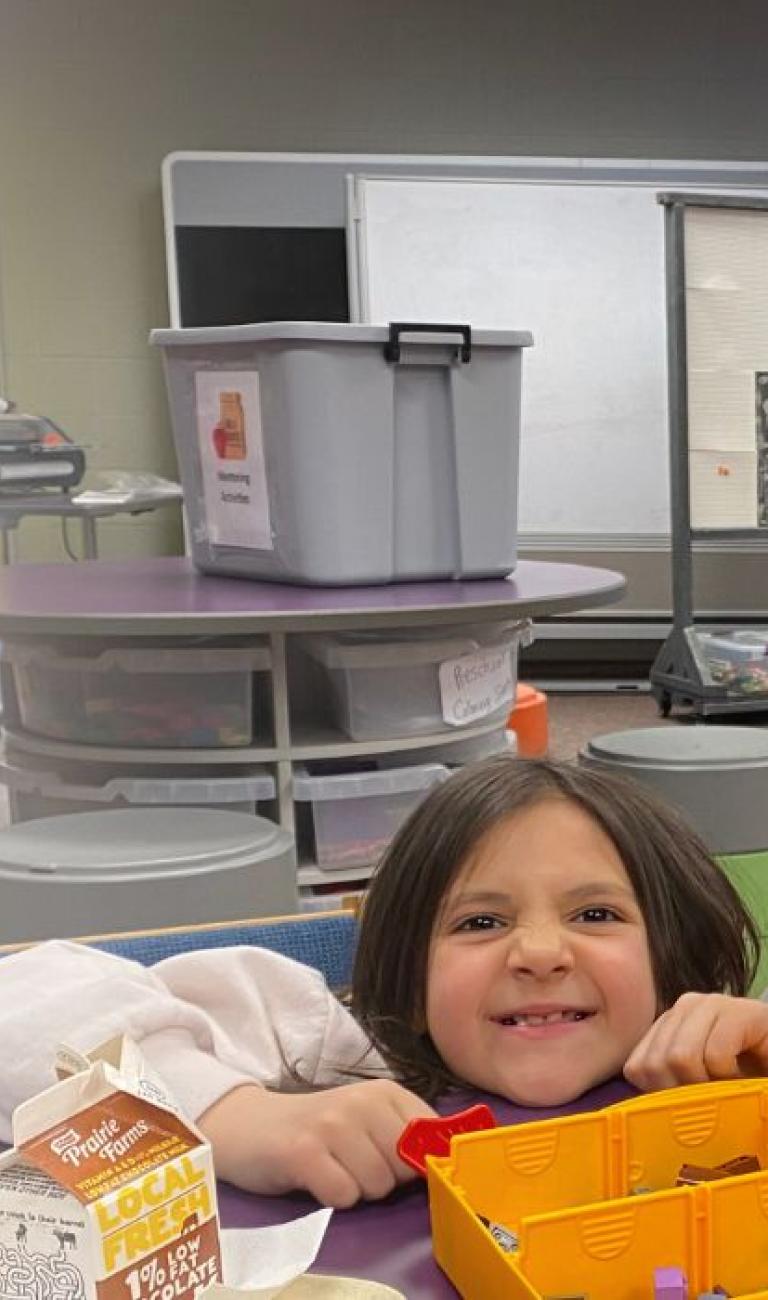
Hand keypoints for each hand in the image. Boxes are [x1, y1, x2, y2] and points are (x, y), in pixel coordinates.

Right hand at [197, 1079, 435, 1206]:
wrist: (249, 1125)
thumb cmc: (317, 1129)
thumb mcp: (366, 1121)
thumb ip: (404, 1135)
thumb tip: (446, 1161)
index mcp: (384, 1091)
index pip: (431, 1135)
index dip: (418, 1161)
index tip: (394, 1163)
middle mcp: (361, 1101)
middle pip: (405, 1167)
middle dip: (385, 1179)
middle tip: (353, 1165)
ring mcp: (332, 1125)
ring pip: (377, 1185)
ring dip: (357, 1190)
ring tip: (333, 1169)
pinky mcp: (304, 1152)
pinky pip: (344, 1195)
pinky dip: (333, 1198)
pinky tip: (316, 1180)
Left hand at [624, 992, 767, 1090]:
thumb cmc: (743, 1081)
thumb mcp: (698, 1085)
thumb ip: (668, 1086)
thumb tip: (639, 1115)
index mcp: (668, 1023)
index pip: (637, 1067)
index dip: (662, 1096)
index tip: (691, 1104)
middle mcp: (684, 1006)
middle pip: (656, 1064)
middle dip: (685, 1093)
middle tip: (713, 1098)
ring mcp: (712, 1004)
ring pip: (681, 1057)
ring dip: (709, 1086)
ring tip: (728, 1086)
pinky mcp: (741, 1012)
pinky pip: (715, 1055)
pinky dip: (730, 1077)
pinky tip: (744, 1075)